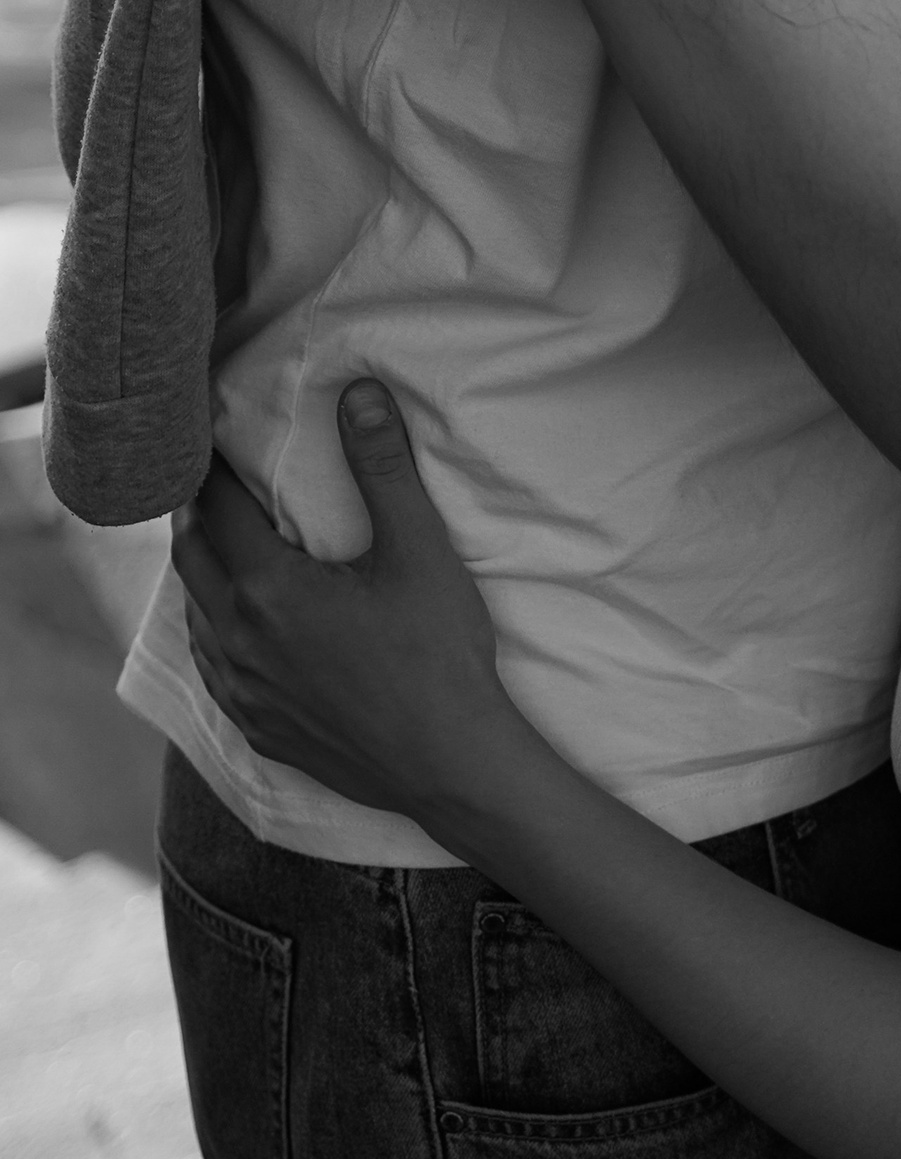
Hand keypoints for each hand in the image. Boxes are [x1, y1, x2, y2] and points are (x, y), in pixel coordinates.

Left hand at [171, 381, 528, 829]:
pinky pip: (212, 666)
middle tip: (209, 476)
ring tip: (221, 540)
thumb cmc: (440, 655)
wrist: (450, 765)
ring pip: (195, 613)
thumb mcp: (420, 551)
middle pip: (192, 556)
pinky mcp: (256, 728)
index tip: (212, 432)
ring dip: (203, 570)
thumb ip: (383, 468)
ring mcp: (242, 691)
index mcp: (268, 589)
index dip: (212, 464)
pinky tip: (235, 622)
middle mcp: (237, 640)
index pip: (218, 506)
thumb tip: (360, 393)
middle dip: (197, 511)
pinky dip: (213, 627)